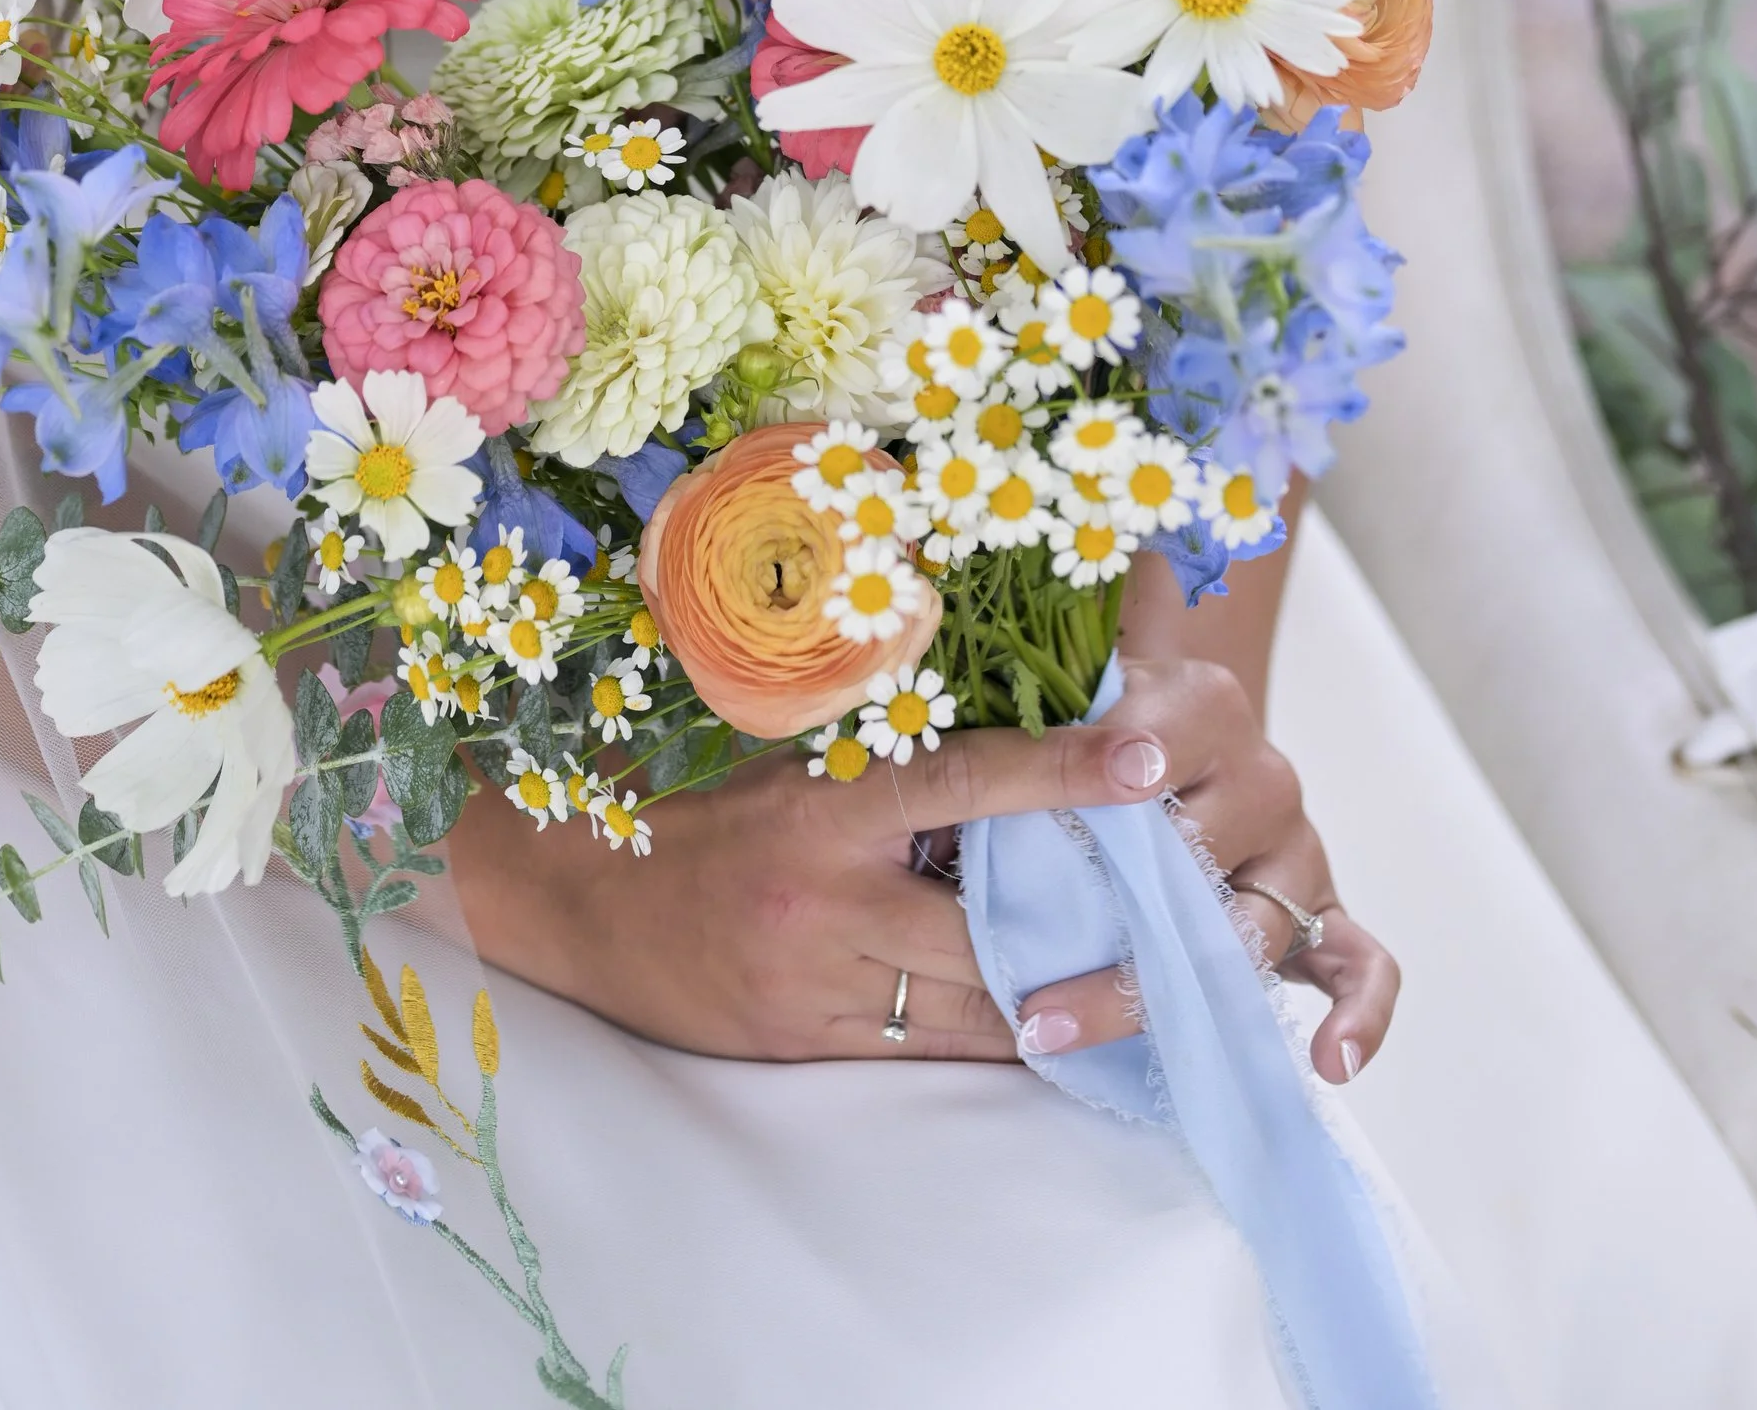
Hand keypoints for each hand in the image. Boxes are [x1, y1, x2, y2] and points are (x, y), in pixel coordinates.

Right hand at [445, 654, 1397, 1078]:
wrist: (573, 900)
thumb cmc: (690, 806)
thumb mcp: (781, 755)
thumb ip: (880, 746)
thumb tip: (993, 708)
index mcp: (822, 804)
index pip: (961, 780)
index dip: (1060, 771)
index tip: (1148, 757)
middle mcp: (825, 899)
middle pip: (988, 928)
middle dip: (1087, 929)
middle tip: (1183, 919)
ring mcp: (815, 981)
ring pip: (969, 1006)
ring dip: (1055, 1000)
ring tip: (1143, 989)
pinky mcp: (804, 1043)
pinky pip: (921, 1047)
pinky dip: (987, 1037)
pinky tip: (1043, 1028)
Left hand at [1003, 657, 1400, 1090]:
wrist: (1169, 738)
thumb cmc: (1100, 724)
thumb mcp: (1068, 695)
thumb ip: (1038, 705)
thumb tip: (967, 717)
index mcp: (1202, 706)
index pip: (1167, 736)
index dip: (1126, 761)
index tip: (1089, 791)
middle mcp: (1263, 775)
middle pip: (1203, 852)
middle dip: (1119, 921)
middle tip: (1027, 989)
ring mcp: (1297, 851)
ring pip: (1253, 927)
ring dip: (1160, 993)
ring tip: (1061, 1030)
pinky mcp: (1322, 915)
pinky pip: (1364, 965)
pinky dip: (1359, 1014)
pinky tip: (1332, 1063)